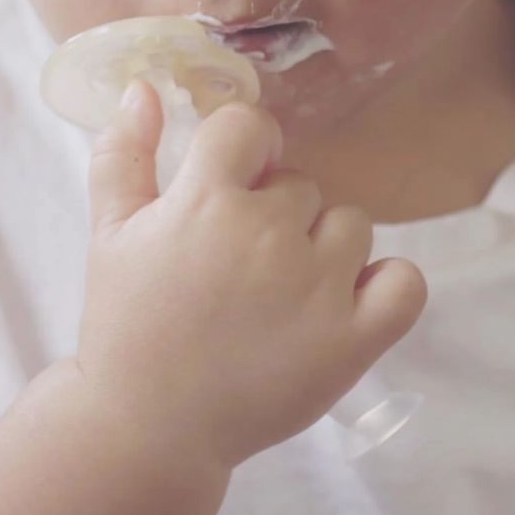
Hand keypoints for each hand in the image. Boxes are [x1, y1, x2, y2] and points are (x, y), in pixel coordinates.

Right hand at [75, 79, 427, 469]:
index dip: (242, 149)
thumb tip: (144, 87)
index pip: (252, 126)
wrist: (149, 428)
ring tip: (283, 291)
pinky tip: (350, 300)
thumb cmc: (126, 323)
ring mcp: (316, 289)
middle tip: (239, 262)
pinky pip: (405, 282)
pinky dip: (386, 286)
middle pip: (300, 182)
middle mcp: (267, 236)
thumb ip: (124, 154)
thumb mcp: (109, 232)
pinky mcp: (351, 342)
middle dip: (273, 209)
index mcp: (206, 201)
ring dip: (324, 247)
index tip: (230, 183)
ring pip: (351, 224)